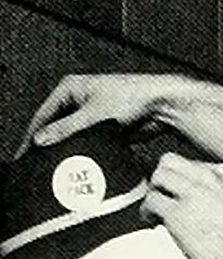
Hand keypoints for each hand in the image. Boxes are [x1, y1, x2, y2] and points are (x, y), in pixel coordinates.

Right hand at [18, 73, 182, 155]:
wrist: (161, 106)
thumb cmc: (133, 97)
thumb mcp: (94, 115)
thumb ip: (66, 129)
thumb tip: (42, 139)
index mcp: (71, 88)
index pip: (43, 115)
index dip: (34, 136)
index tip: (25, 155)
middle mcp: (79, 100)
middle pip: (56, 128)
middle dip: (50, 146)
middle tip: (39, 166)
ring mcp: (91, 116)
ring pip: (71, 138)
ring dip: (67, 152)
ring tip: (58, 169)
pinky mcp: (104, 130)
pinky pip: (87, 145)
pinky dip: (82, 155)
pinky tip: (79, 167)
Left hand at [143, 153, 222, 258]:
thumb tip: (212, 207)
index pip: (194, 164)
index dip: (182, 178)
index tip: (179, 190)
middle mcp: (208, 180)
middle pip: (171, 162)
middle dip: (162, 178)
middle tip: (160, 194)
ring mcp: (192, 194)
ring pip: (159, 176)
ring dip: (153, 192)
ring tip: (153, 208)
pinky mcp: (177, 213)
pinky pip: (152, 201)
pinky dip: (147, 211)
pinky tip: (151, 220)